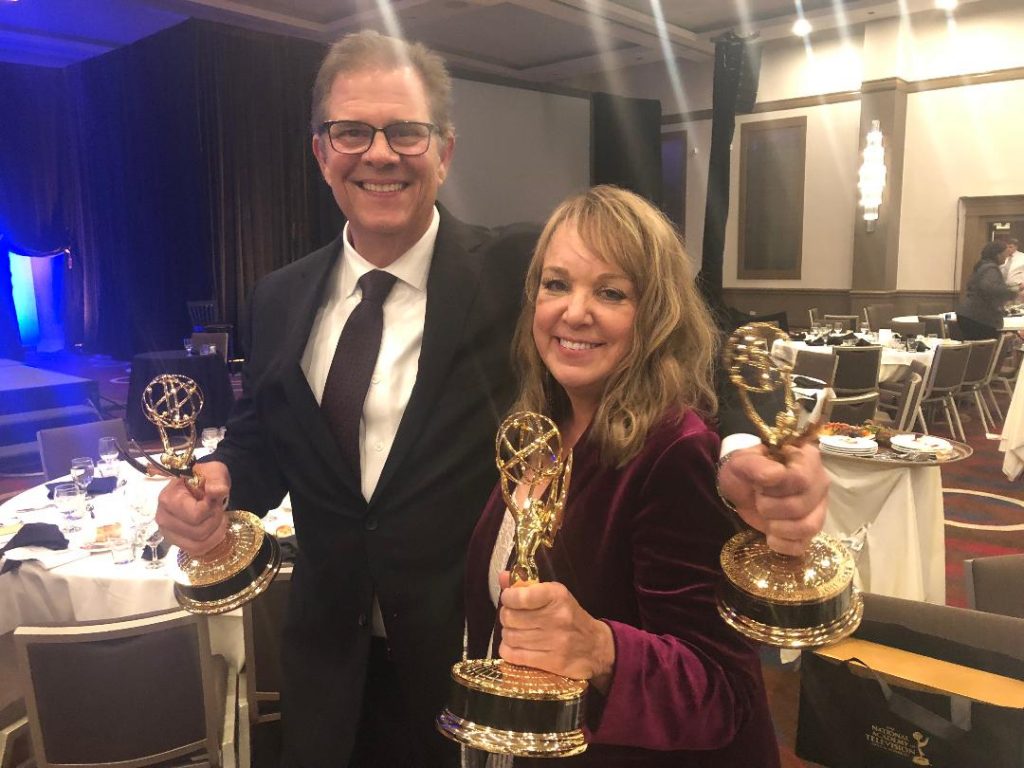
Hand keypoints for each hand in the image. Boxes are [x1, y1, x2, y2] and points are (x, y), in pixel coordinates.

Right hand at [156, 461, 230, 555]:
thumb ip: (216, 480)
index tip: (214, 499)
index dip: (211, 509)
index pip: (195, 515)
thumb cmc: (205, 478)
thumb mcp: (214, 472)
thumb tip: (218, 491)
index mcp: (168, 498)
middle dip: (215, 520)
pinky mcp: (176, 542)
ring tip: (216, 517)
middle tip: (217, 508)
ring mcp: (168, 533)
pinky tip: (214, 529)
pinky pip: (197, 550)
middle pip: (198, 532)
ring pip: (199, 544)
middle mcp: (163, 518)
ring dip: (215, 532)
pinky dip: (211, 542)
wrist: (199, 485)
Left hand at [497, 571, 614, 691]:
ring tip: (515, 632)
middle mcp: (557, 617)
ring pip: (510, 637)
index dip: (508, 597)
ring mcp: (555, 641)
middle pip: (511, 618)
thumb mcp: (554, 595)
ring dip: (507, 634)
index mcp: (557, 596)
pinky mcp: (552, 662)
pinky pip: (515, 655)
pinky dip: (508, 650)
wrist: (596, 646)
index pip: (521, 596)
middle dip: (506, 616)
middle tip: (512, 617)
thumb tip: (502, 577)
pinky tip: (514, 646)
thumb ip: (527, 586)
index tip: (509, 599)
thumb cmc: (570, 616)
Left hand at [717, 443, 827, 555]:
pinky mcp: (809, 530)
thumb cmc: (745, 470)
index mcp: (806, 459)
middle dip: (770, 507)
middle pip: (801, 506)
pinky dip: (783, 545)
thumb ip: (756, 465)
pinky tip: (770, 536)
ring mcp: (818, 508)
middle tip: (759, 499)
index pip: (800, 479)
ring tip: (766, 517)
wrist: (743, 486)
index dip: (775, 488)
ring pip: (808, 527)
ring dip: (778, 527)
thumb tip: (775, 475)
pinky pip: (803, 545)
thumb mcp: (742, 462)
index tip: (759, 485)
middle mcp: (819, 483)